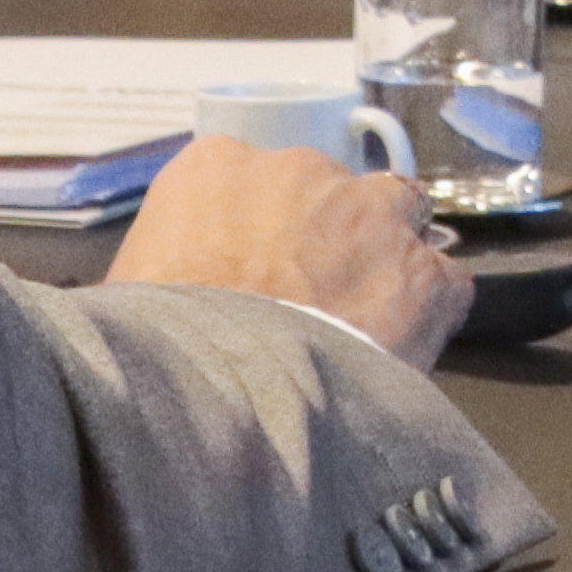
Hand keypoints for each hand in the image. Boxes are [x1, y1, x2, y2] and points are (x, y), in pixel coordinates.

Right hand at [111, 132, 469, 367]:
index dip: (256, 229)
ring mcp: (370, 211)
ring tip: (363, 326)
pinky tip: (402, 356)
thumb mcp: (131, 298)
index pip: (244, 180)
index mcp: (213, 169)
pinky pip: (441, 285)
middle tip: (305, 306)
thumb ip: (165, 271)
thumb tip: (170, 298)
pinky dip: (429, 315)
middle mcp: (298, 168)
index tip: (252, 271)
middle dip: (322, 240)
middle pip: (322, 194)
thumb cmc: (157, 354)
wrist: (225, 404)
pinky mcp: (424, 270)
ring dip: (384, 260)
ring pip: (396, 217)